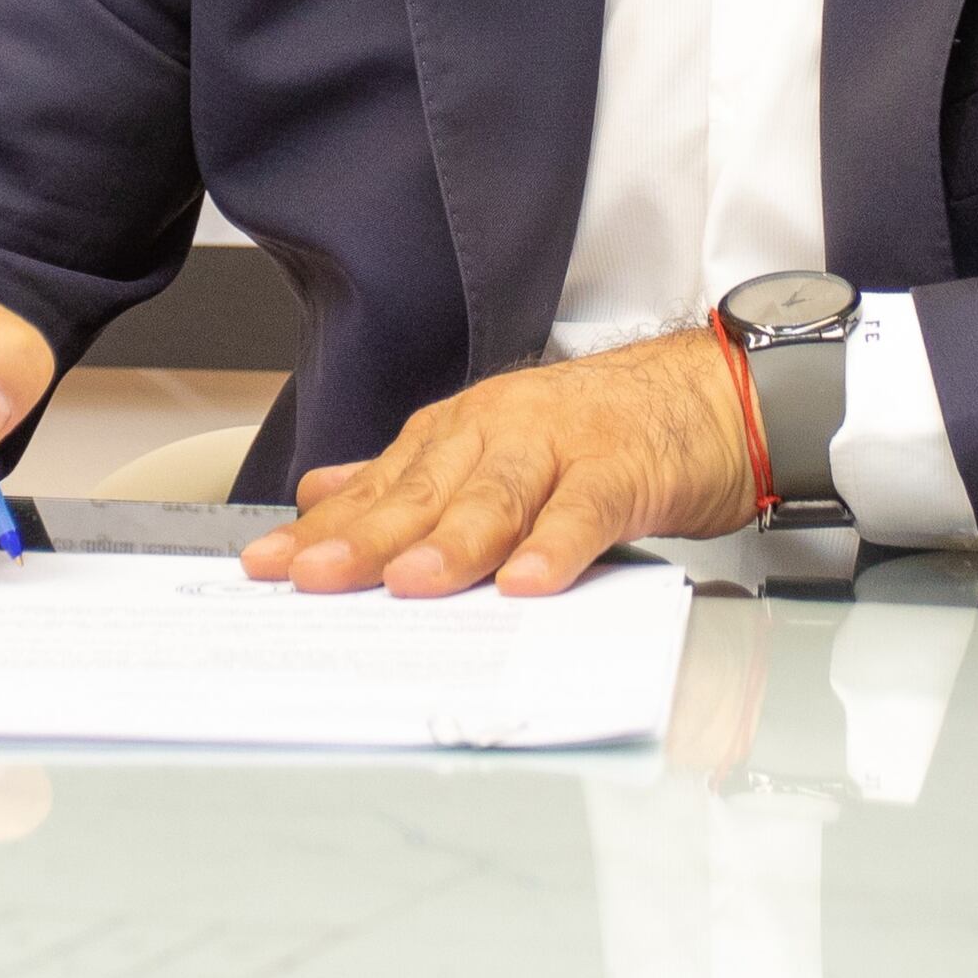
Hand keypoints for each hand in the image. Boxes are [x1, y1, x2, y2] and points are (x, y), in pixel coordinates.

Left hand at [237, 328, 758, 596]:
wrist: (708, 393)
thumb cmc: (601, 429)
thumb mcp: (494, 446)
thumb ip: (410, 477)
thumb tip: (324, 493)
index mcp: (463, 434)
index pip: (381, 488)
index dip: (326, 530)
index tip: (269, 565)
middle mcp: (501, 432)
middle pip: (425, 492)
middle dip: (365, 537)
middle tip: (312, 576)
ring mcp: (562, 447)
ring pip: (497, 496)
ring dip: (453, 542)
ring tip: (413, 584)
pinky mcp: (624, 468)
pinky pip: (586, 510)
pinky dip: (556, 544)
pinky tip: (529, 580)